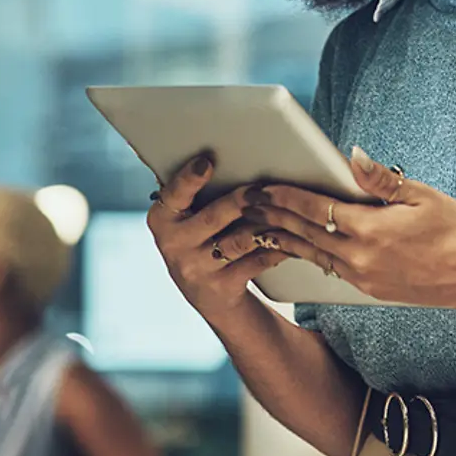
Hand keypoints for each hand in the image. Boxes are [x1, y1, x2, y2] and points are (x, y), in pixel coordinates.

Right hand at [147, 152, 291, 316]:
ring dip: (266, 223)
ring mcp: (197, 269)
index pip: (173, 195)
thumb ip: (198, 194)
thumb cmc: (202, 241)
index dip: (189, 179)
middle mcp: (174, 245)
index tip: (205, 162)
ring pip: (240, 240)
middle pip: (214, 217)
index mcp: (162, 219)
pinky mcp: (223, 287)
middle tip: (263, 188)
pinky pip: (257, 261)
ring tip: (288, 209)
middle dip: (241, 200)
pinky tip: (293, 238)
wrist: (210, 296)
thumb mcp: (187, 219)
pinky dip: (277, 247)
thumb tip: (230, 159)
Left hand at [242, 146, 455, 308]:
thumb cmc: (455, 229)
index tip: (262, 186)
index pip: (315, 209)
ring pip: (312, 254)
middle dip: (273, 216)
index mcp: (371, 230)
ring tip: (258, 225)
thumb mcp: (422, 196)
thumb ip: (381, 179)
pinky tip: (293, 247)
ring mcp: (362, 277)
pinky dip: (306, 254)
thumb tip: (351, 154)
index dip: (285, 196)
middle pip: (304, 233)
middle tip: (245, 203)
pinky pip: (328, 269)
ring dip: (283, 238)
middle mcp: (360, 258)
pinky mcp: (368, 289)